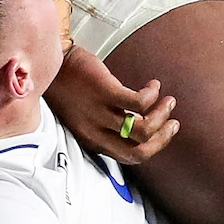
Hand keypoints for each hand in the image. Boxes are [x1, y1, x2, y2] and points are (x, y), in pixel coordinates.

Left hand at [46, 45, 176, 163]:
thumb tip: (137, 124)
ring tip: (168, 101)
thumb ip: (105, 126)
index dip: (153, 148)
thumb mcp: (84, 117)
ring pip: (142, 129)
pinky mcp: (104, 92)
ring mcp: (99, 113)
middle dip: (163, 138)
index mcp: (93, 141)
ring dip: (162, 116)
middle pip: (139, 151)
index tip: (165, 132)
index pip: (130, 157)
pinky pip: (138, 102)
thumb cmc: (67, 89)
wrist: (50, 66)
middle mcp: (96, 132)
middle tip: (173, 122)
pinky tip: (153, 85)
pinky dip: (152, 95)